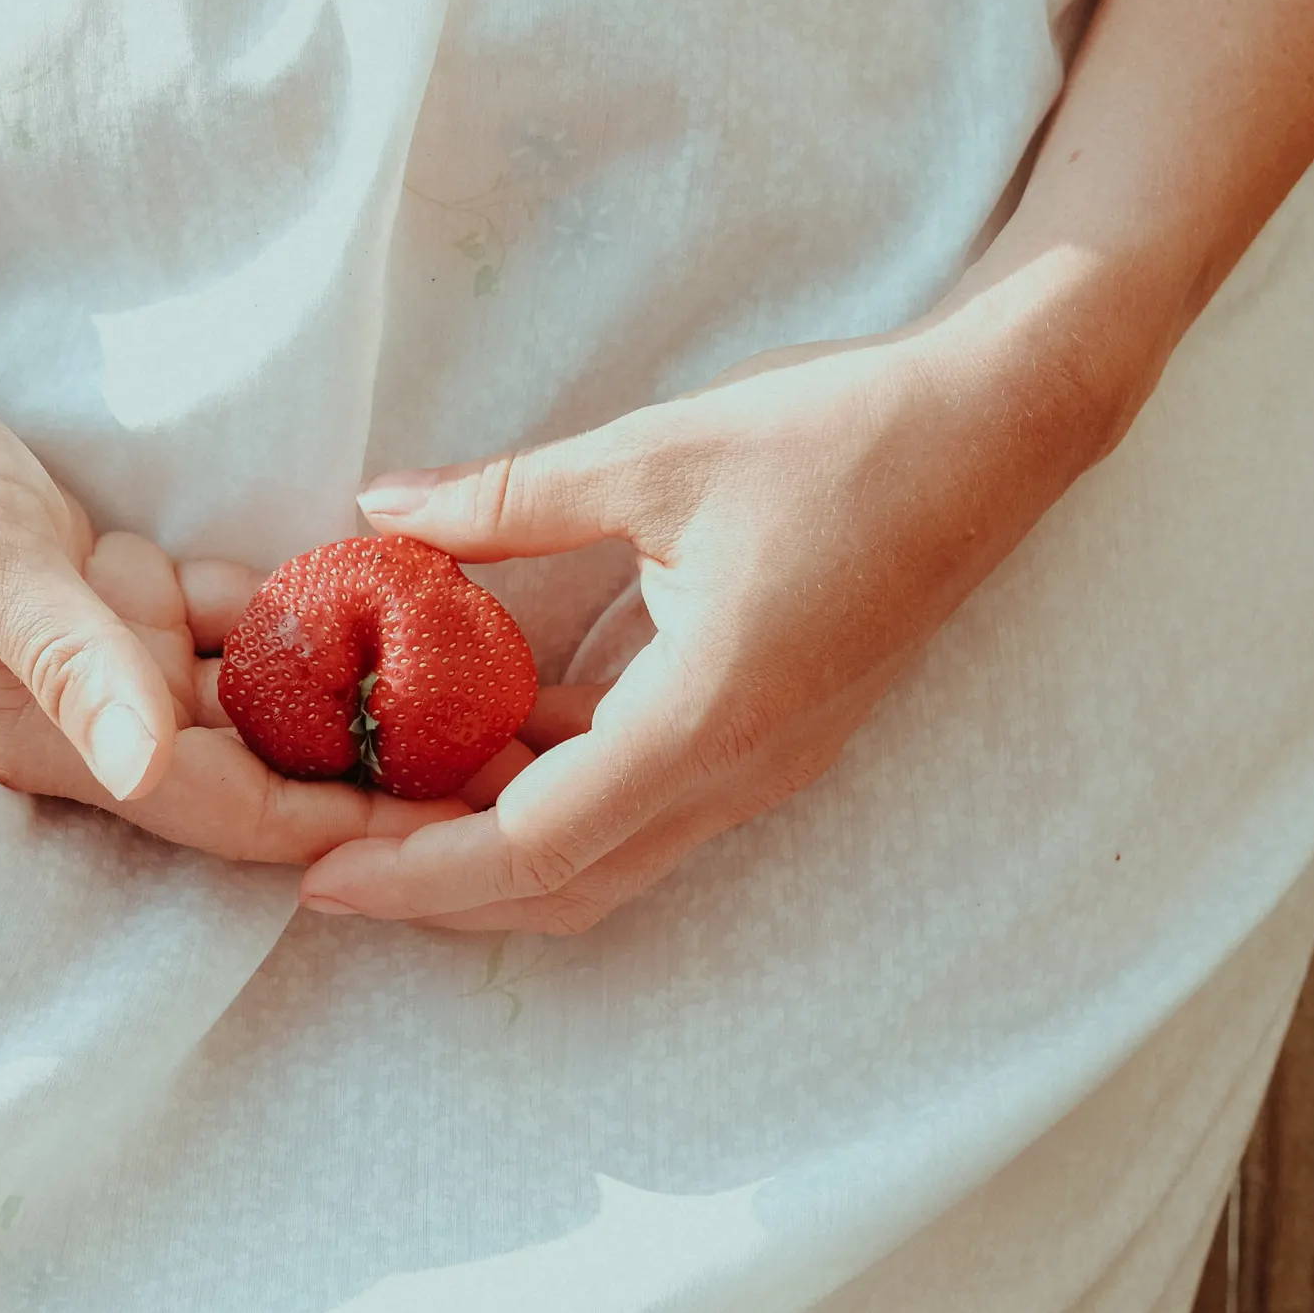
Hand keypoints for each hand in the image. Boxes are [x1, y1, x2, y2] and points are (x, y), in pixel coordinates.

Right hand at [0, 341, 461, 862]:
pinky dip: (305, 604)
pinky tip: (392, 583)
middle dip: (378, 768)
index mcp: (59, 732)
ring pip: (260, 692)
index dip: (344, 822)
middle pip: (263, 768)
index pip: (230, 807)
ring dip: (359, 688)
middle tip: (511, 749)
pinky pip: (233, 617)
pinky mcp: (110, 592)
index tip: (461, 825)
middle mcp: (93, 713)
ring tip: (484, 676)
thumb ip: (65, 655)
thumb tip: (147, 764)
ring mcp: (105, 655)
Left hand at [295, 282, 1153, 931]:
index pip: (534, 846)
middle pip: (564, 885)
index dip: (417, 873)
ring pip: (605, 853)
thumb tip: (376, 509)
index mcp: (707, 720)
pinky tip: (477, 733)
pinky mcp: (769, 733)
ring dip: (493, 841)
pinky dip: (552, 789)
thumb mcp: (651, 456)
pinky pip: (643, 800)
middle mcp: (739, 772)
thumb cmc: (839, 435)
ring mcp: (764, 762)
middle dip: (438, 885)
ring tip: (380, 796)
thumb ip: (505, 500)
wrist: (997, 427)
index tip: (317, 875)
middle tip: (323, 850)